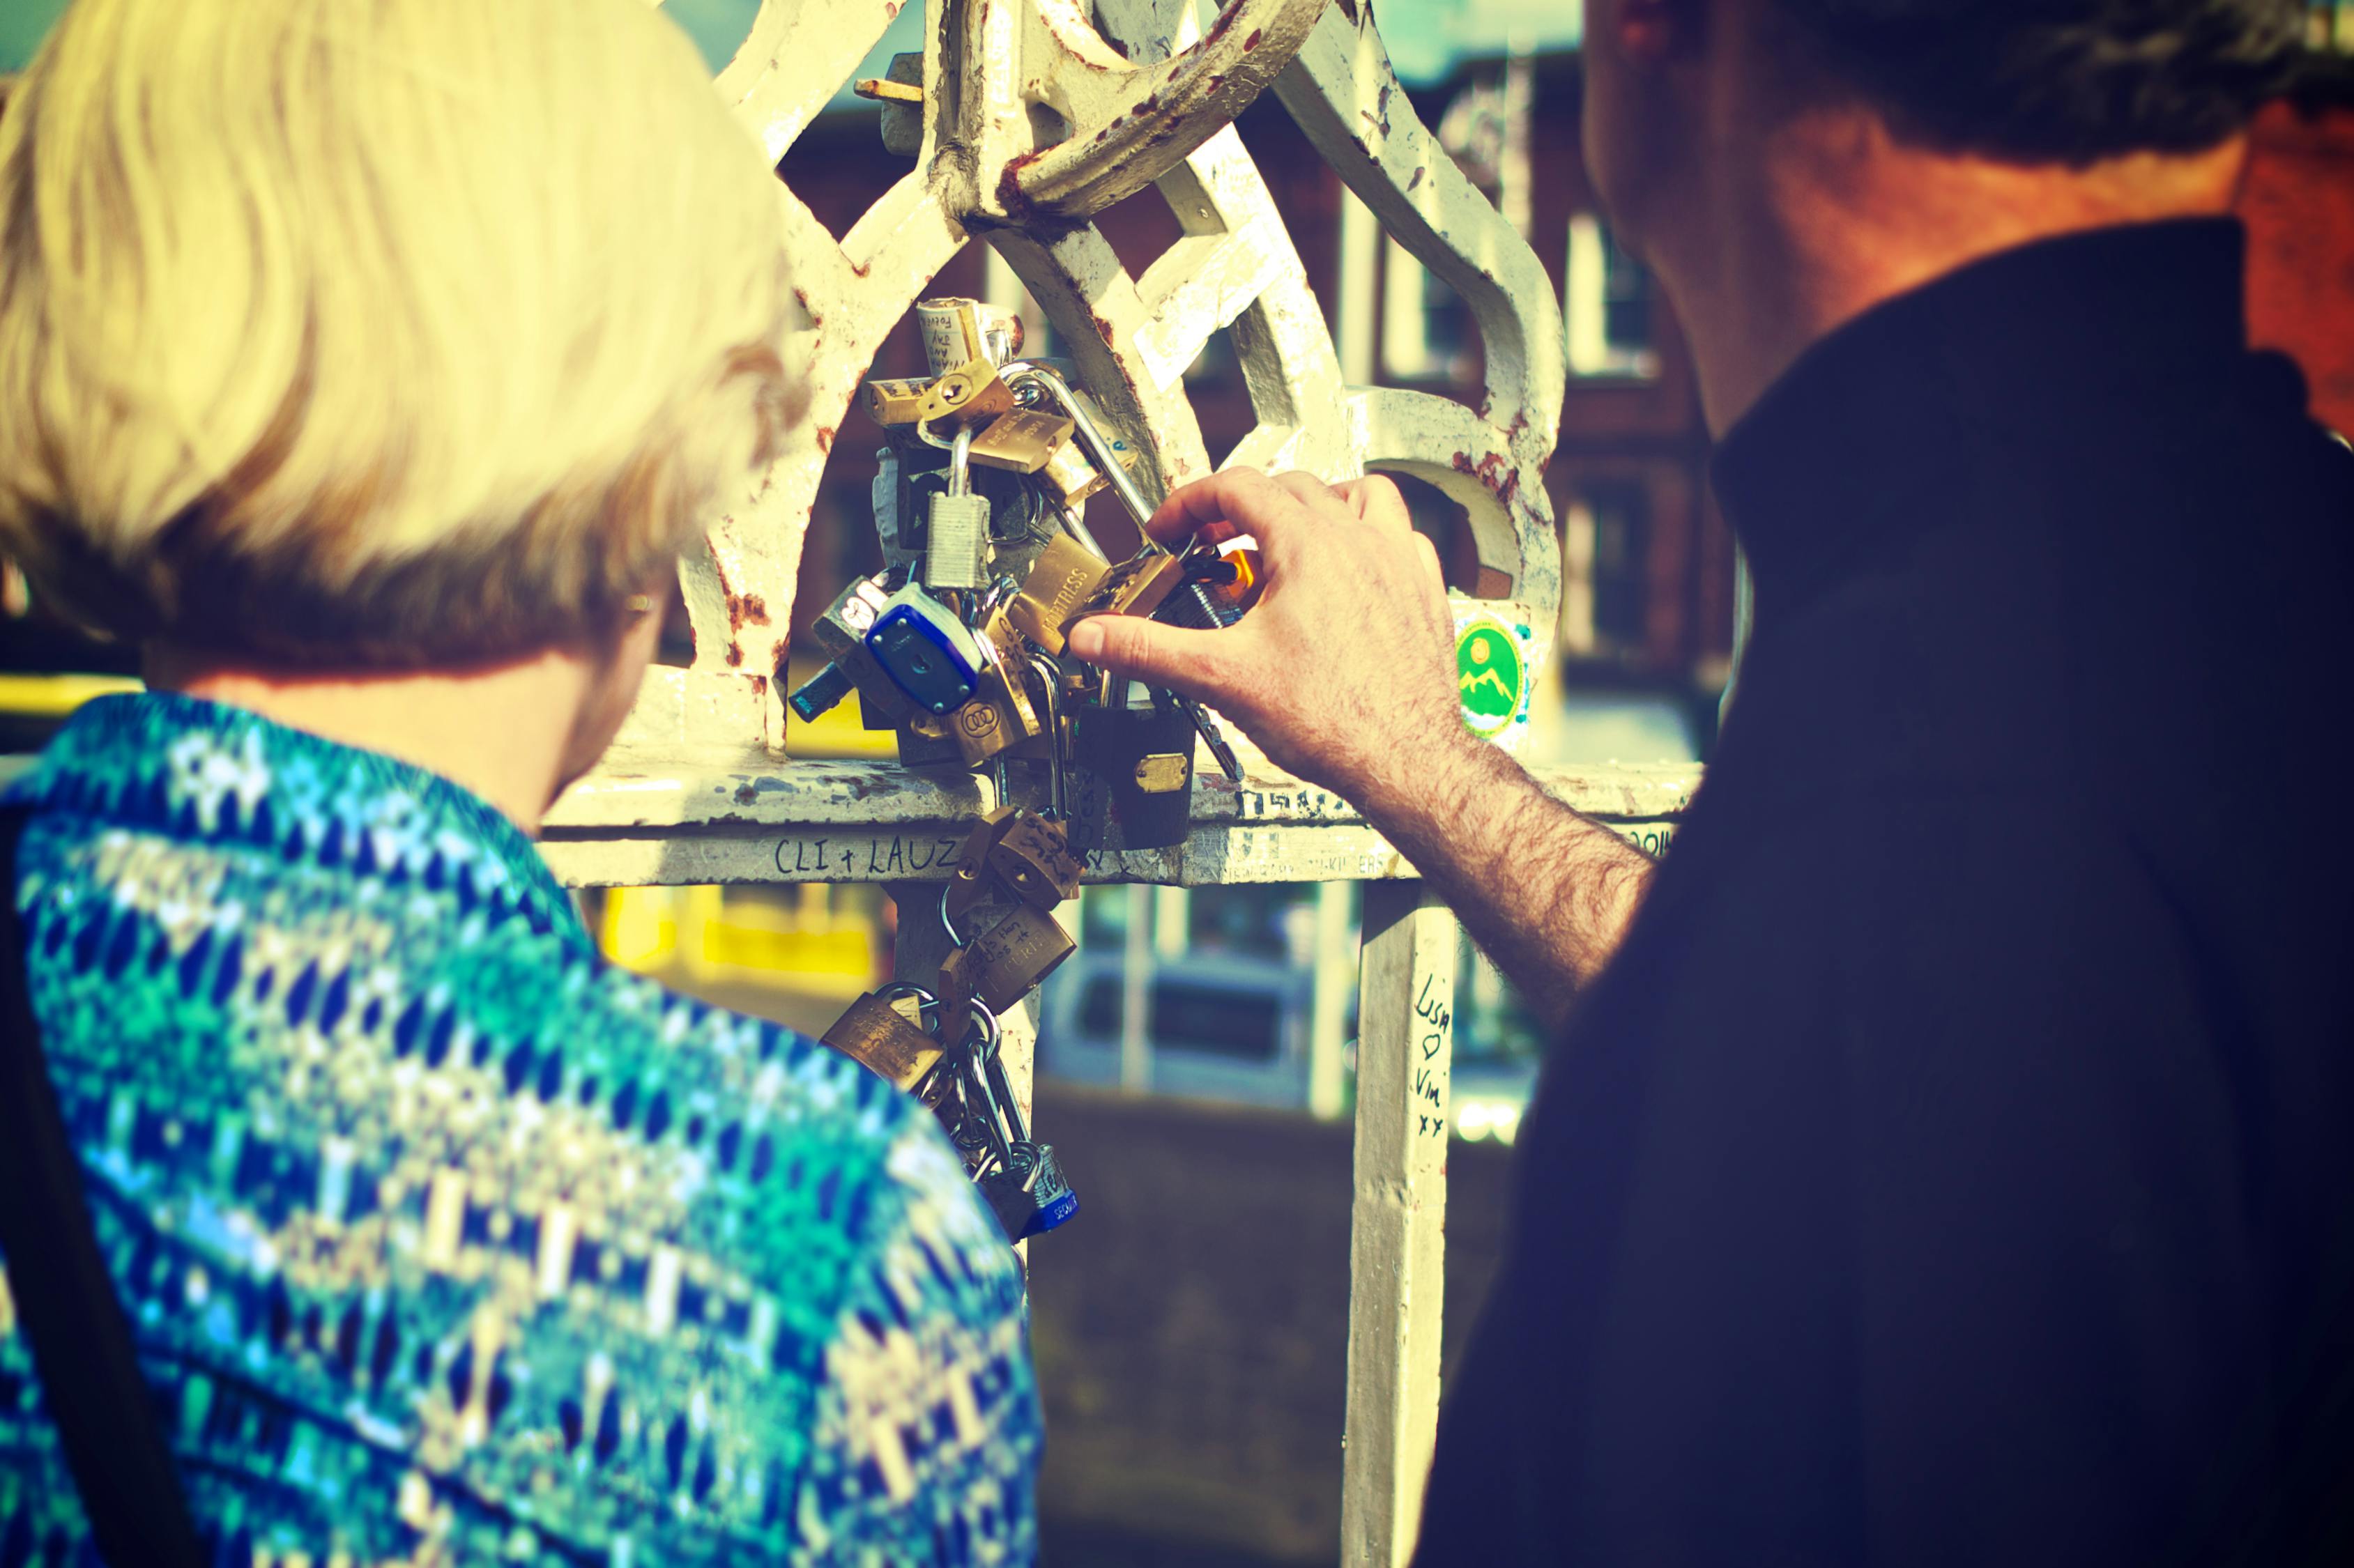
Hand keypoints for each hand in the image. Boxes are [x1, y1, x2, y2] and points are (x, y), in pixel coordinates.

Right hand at [1064, 468, 1469, 800]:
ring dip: (1316, 503)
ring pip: (1360, 496)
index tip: (1169, 531)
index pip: (1236, 487)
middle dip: (1240, 508)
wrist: (1407, 762)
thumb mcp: (1223, 678)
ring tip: (1286, 536)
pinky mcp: (1425, 593)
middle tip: (1212, 544)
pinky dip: (1370, 538)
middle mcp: (1359, 541)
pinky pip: (1401, 537)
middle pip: (1291, 486)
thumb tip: (1095, 636)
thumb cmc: (1335, 722)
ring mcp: (1399, 564)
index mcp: (1308, 546)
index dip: (1189, 504)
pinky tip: (1351, 570)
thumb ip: (1149, 649)